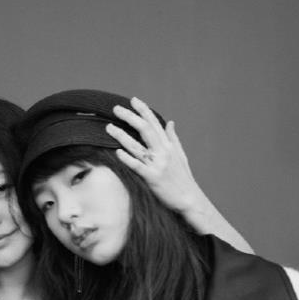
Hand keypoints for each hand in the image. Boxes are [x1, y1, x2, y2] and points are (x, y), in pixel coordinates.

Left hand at [106, 96, 204, 215]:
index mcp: (168, 145)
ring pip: (137, 146)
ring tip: (109, 128)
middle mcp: (163, 152)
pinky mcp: (153, 178)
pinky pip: (138, 167)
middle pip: (144, 129)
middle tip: (116, 108)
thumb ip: (173, 138)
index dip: (143, 110)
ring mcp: (158, 165)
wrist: (189, 199)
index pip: (154, 123)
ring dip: (122, 135)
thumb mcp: (180, 155)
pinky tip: (117, 152)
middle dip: (130, 117)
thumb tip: (169, 122)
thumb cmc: (183, 178)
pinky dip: (128, 159)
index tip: (133, 100)